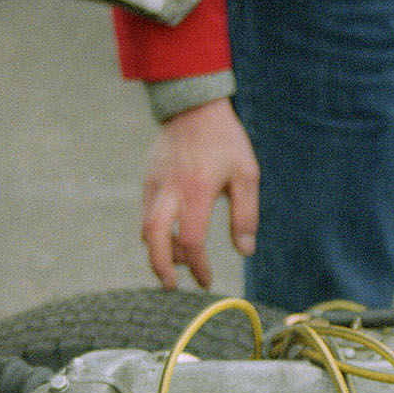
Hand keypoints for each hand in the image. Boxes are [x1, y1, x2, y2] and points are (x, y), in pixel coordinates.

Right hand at [140, 100, 259, 289]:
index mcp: (197, 191)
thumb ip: (246, 215)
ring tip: (181, 261)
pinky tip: (174, 236)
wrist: (193, 107)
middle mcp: (170, 190)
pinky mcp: (147, 180)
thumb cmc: (225, 142)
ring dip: (160, 251)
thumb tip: (244, 250)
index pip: (191, 240)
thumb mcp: (247, 175)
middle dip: (160, 267)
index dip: (198, 266)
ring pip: (146, 228)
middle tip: (172, 286)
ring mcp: (154, 185)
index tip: (206, 280)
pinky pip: (146, 214)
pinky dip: (156, 232)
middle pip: (153, 238)